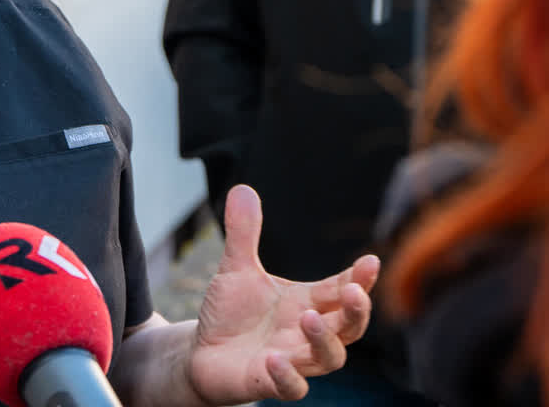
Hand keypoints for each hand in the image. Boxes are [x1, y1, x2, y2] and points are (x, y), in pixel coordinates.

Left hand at [188, 185, 377, 402]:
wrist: (203, 353)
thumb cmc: (231, 313)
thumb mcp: (236, 270)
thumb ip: (243, 234)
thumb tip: (242, 188)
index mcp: (307, 302)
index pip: (341, 289)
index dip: (359, 278)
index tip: (371, 261)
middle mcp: (308, 333)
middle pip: (349, 327)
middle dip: (357, 311)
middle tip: (354, 292)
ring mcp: (294, 360)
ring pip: (329, 358)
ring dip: (323, 340)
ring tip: (309, 318)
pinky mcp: (271, 384)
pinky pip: (292, 388)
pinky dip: (288, 377)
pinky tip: (274, 359)